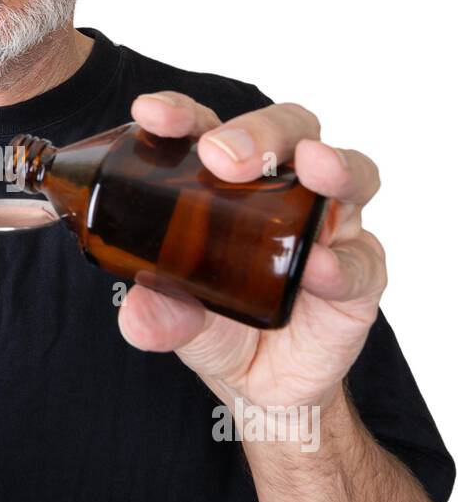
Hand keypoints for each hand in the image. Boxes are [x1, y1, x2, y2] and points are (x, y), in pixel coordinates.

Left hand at [117, 93, 385, 413]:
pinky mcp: (361, 271)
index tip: (151, 114)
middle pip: (288, 130)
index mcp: (228, 182)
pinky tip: (318, 269)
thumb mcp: (176, 321)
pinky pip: (359, 259)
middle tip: (223, 156)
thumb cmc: (220, 327)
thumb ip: (158, 314)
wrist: (261, 388)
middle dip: (259, 131)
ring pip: (347, 171)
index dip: (182, 113)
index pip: (208, 129)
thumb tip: (138, 315)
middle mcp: (285, 191)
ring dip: (331, 162)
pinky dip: (339, 262)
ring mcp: (329, 225)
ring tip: (311, 166)